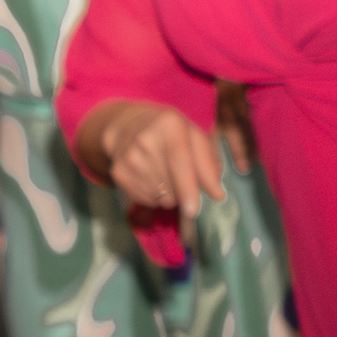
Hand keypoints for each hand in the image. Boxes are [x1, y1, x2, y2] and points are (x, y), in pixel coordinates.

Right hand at [86, 99, 229, 232]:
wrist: (128, 126)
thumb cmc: (170, 133)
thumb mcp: (194, 138)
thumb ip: (209, 164)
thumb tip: (217, 194)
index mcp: (168, 125)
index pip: (179, 163)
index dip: (188, 189)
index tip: (193, 211)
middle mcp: (145, 140)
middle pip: (172, 187)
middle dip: (184, 192)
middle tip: (181, 176)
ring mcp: (129, 158)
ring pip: (160, 198)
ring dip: (170, 194)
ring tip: (165, 174)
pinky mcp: (119, 174)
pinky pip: (147, 200)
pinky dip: (155, 196)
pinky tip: (151, 177)